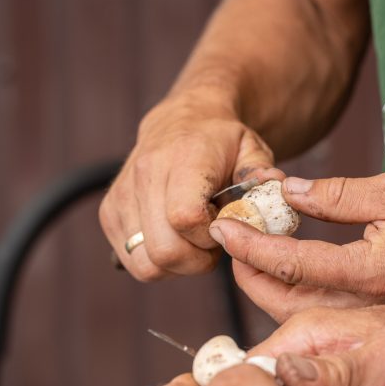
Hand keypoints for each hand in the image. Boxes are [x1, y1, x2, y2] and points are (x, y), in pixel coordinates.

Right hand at [99, 92, 283, 280]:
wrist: (181, 121)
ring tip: (192, 239)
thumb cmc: (222, 142)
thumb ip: (263, 174)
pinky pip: (132, 261)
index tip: (224, 224)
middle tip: (212, 240)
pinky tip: (174, 238)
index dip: (209, 236)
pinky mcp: (109, 213)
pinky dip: (157, 261)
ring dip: (176, 264)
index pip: (184, 218)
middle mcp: (144, 175)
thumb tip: (274, 190)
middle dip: (196, 259)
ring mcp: (122, 196)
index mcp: (183, 158)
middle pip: (165, 251)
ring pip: (146, 264)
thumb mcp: (253, 148)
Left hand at [207, 163, 384, 321]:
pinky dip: (297, 288)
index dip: (252, 246)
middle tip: (226, 242)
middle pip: (290, 301)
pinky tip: (284, 265)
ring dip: (270, 284)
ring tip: (245, 252)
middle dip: (250, 274)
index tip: (223, 227)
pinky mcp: (382, 305)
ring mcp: (377, 308)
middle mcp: (371, 300)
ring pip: (306, 308)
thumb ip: (337, 194)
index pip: (294, 264)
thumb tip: (288, 193)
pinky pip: (326, 305)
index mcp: (373, 272)